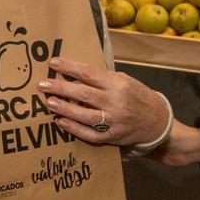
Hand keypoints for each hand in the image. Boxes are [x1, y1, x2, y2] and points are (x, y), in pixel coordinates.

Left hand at [39, 58, 172, 149]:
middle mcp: (116, 102)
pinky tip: (61, 121)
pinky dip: (74, 128)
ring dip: (65, 109)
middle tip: (42, 85)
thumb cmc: (136, 96)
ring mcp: (114, 121)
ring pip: (85, 115)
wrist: (156, 121)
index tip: (53, 63)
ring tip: (49, 103)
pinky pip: (89, 134)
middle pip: (83, 94)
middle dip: (61, 89)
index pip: (89, 73)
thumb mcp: (124, 80)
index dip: (69, 67)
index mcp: (118, 84)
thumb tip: (74, 72)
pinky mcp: (111, 136)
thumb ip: (102, 78)